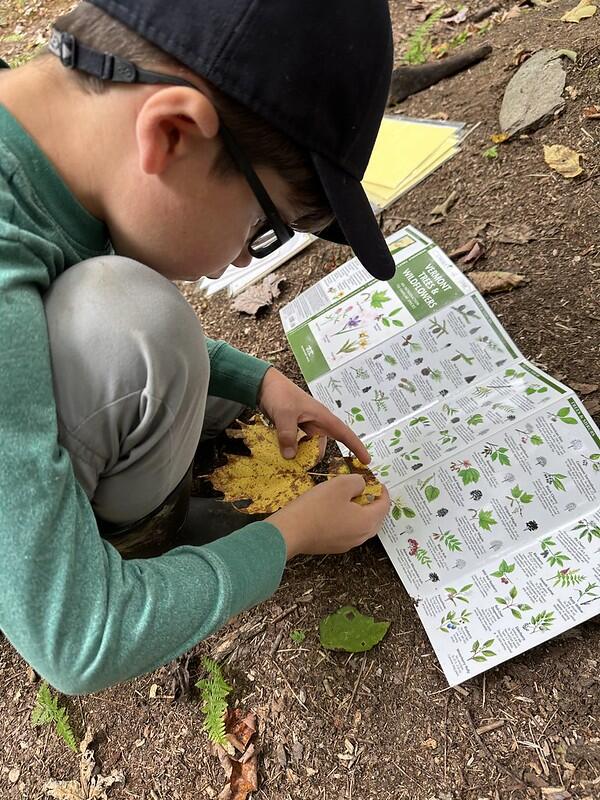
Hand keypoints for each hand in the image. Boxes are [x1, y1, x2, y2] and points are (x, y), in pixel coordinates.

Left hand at [258, 367, 369, 463]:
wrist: (264, 384)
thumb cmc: (279, 394)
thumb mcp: (284, 414)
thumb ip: (288, 435)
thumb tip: (291, 457)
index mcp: (322, 416)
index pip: (344, 433)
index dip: (356, 447)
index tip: (367, 461)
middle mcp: (317, 422)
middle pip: (322, 445)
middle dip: (313, 456)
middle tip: (298, 463)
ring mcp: (306, 425)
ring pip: (309, 446)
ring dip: (301, 453)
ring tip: (287, 456)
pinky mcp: (295, 428)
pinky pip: (299, 443)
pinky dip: (293, 449)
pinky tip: (283, 452)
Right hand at [268, 476, 390, 559]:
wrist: (290, 532)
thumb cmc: (316, 507)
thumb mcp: (340, 485)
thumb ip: (357, 482)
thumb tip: (361, 486)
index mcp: (367, 522)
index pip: (384, 505)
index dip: (382, 490)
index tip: (375, 481)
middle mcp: (360, 537)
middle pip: (376, 518)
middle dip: (373, 502)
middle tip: (364, 489)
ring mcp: (347, 544)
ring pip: (361, 526)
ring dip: (360, 511)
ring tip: (349, 498)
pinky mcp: (333, 546)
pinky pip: (348, 531)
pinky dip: (348, 520)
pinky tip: (335, 510)